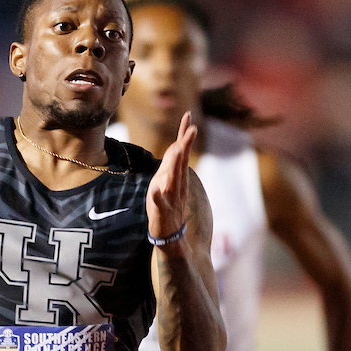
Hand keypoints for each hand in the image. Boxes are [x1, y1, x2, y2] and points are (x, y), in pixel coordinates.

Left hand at [146, 112, 197, 242]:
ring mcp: (170, 197)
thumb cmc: (167, 206)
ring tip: (178, 149)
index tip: (188, 116)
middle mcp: (176, 184)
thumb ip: (172, 163)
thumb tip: (176, 144)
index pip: (181, 152)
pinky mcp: (162, 210)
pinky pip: (160, 202)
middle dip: (185, 145)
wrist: (169, 234)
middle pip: (181, 162)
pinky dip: (159, 196)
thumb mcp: (168, 181)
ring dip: (176, 165)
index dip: (184, 134)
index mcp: (177, 176)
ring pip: (173, 179)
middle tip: (192, 128)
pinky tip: (157, 189)